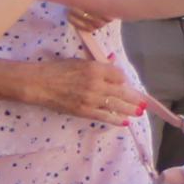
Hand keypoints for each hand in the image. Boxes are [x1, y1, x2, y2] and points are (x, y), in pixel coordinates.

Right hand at [0, 53, 144, 123]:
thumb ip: (97, 65)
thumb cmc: (57, 69)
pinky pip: (104, 116)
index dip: (124, 80)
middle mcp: (96, 84)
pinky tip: (123, 121)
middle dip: (134, 99)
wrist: (39, 84)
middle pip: (122, 92)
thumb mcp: (78, 61)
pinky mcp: (84, 111)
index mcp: (95, 68)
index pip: (119, 75)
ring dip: (129, 110)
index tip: (125, 84)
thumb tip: (113, 63)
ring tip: (138, 113)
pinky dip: (115, 119)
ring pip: (116, 106)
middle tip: (144, 104)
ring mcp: (91, 99)